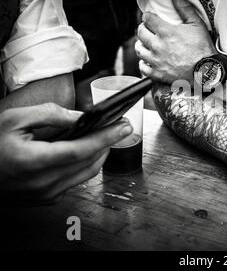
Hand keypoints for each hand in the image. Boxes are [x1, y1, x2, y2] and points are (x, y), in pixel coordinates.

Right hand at [0, 103, 132, 204]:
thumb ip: (49, 115)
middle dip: (108, 143)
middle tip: (120, 127)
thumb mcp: (14, 119)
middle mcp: (41, 183)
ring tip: (107, 137)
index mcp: (32, 161)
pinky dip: (86, 165)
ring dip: (100, 155)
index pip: (80, 150)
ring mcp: (44, 194)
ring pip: (86, 174)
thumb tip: (80, 118)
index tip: (123, 127)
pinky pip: (75, 181)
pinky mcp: (46, 199)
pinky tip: (86, 151)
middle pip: (88, 163)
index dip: (105, 138)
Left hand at [136, 0, 216, 83]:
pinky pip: (143, 68)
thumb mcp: (196, 24)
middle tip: (149, 30)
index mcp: (166, 32)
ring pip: (139, 50)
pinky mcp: (157, 74)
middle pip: (140, 33)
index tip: (152, 18)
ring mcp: (156, 61)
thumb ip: (183, 7)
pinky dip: (144, 63)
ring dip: (142, 45)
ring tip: (148, 44)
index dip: (148, 16)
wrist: (206, 72)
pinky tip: (149, 60)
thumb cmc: (203, 48)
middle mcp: (158, 46)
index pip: (147, 18)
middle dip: (143, 29)